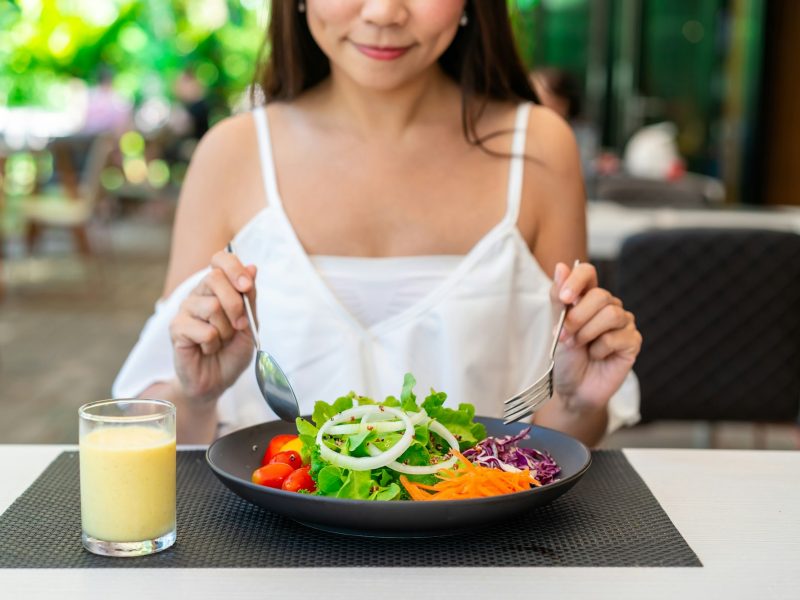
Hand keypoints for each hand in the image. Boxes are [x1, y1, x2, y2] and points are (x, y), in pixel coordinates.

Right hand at [169, 250, 257, 404]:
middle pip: (214, 278)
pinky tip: (208, 349)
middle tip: (240, 326)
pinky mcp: (176, 329)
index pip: (220, 259)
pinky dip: (213, 343)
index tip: (246, 286)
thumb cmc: (232, 351)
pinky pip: (204, 329)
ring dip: (226, 330)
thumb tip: (252, 267)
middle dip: (235, 304)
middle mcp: (199, 294)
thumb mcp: (250, 324)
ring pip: (212, 306)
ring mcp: (185, 310)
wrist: (218, 381)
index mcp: (217, 288)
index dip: (234, 268)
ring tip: (221, 341)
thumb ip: (249, 298)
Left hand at [550, 262, 640, 412]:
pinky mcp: (632, 342)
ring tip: (579, 346)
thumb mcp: (557, 326)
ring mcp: (623, 323)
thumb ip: (559, 299)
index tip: (565, 298)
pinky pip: (617, 337)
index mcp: (588, 298)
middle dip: (578, 318)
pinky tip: (596, 356)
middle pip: (601, 295)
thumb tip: (561, 267)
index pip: (588, 272)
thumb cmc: (566, 357)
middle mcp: (608, 306)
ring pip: (611, 314)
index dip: (577, 280)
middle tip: (566, 336)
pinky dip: (600, 349)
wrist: (573, 388)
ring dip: (587, 333)